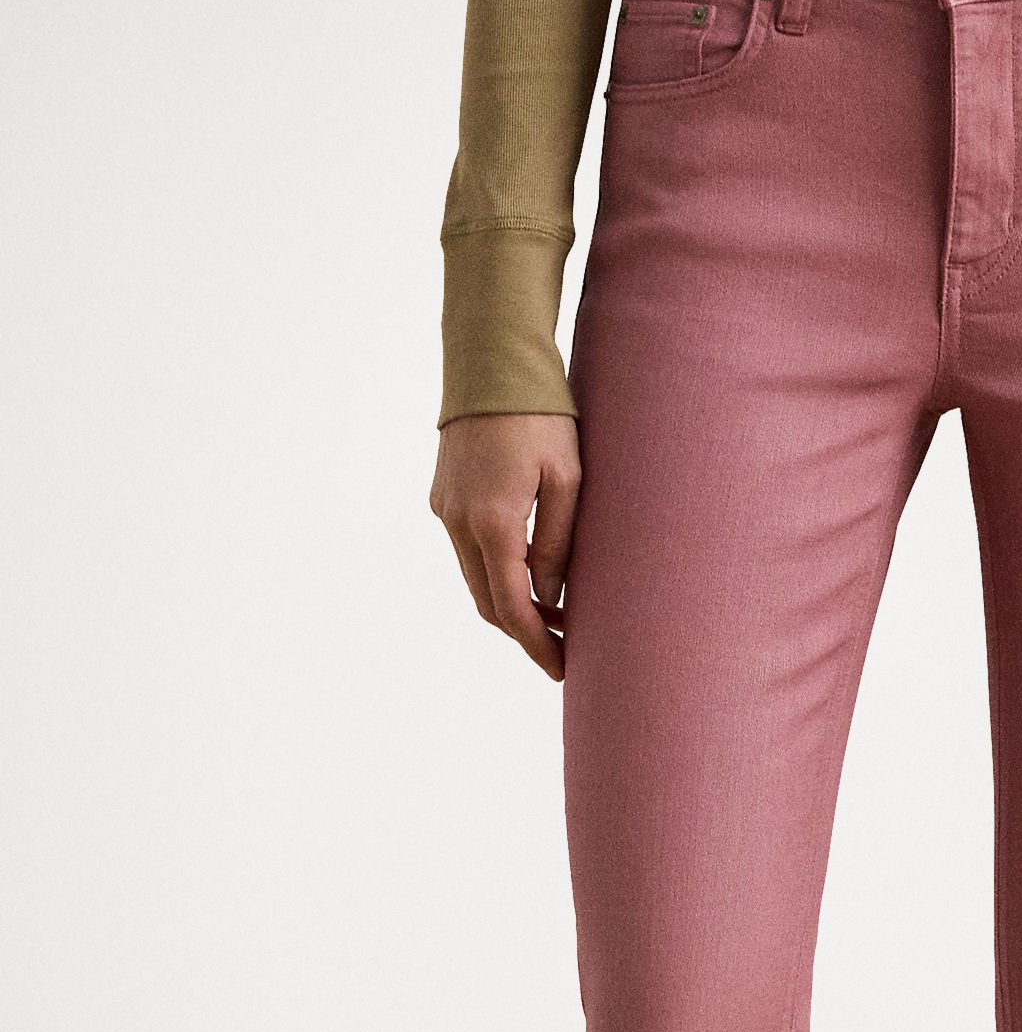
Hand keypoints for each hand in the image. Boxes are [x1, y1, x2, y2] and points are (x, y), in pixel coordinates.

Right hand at [430, 413, 581, 680]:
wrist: (491, 362)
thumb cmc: (542, 415)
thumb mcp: (568, 481)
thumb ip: (558, 546)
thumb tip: (549, 599)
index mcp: (493, 522)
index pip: (512, 607)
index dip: (536, 645)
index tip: (561, 668)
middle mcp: (459, 523)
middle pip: (488, 603)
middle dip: (524, 632)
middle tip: (564, 647)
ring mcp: (446, 511)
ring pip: (476, 580)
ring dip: (510, 603)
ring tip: (554, 614)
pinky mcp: (443, 498)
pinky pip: (468, 552)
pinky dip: (495, 575)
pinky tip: (527, 575)